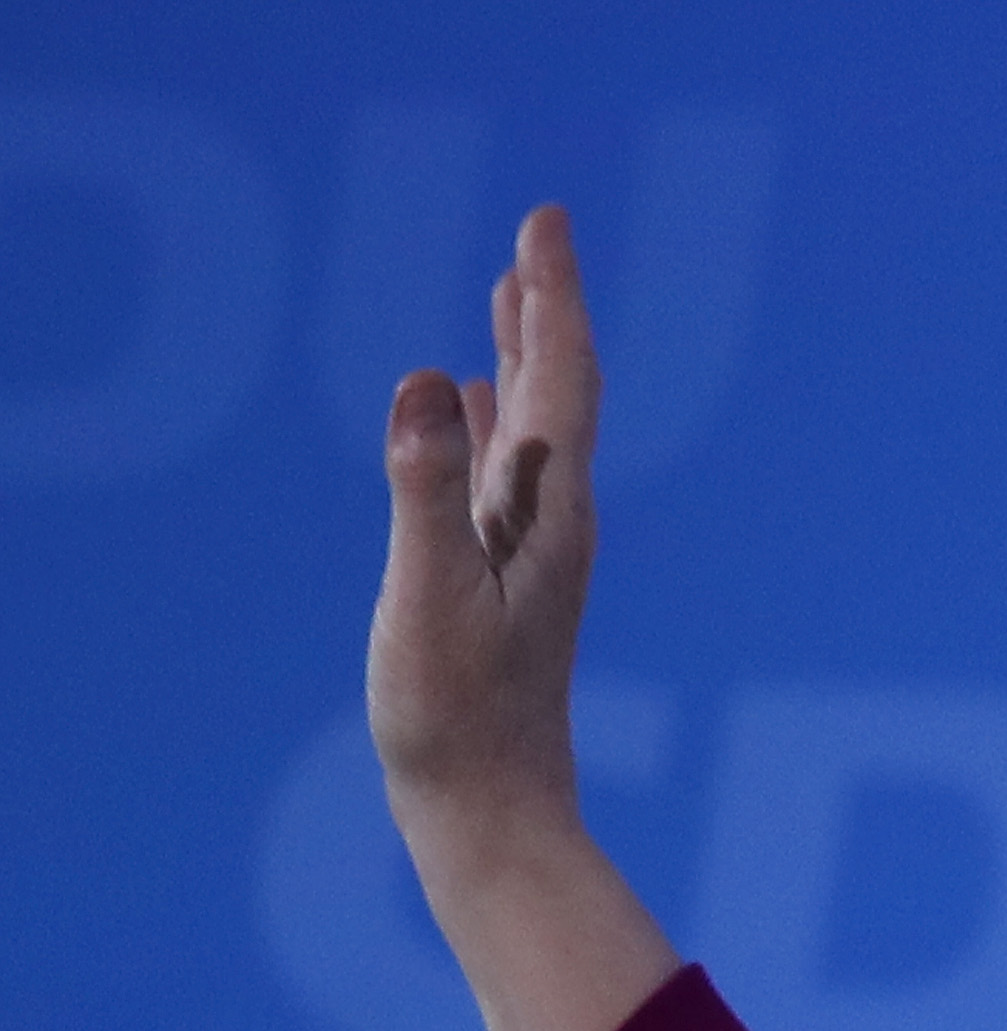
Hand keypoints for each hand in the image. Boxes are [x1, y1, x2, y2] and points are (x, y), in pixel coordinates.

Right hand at [371, 203, 599, 835]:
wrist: (489, 806)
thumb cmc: (455, 715)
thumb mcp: (427, 593)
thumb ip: (424, 487)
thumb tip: (423, 380)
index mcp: (547, 517)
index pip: (559, 382)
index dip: (554, 299)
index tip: (547, 224)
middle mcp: (552, 524)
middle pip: (556, 392)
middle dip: (547, 309)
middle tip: (540, 230)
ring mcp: (526, 549)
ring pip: (529, 428)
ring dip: (520, 355)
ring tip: (510, 292)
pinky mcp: (498, 577)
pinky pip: (497, 473)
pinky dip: (486, 420)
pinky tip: (464, 399)